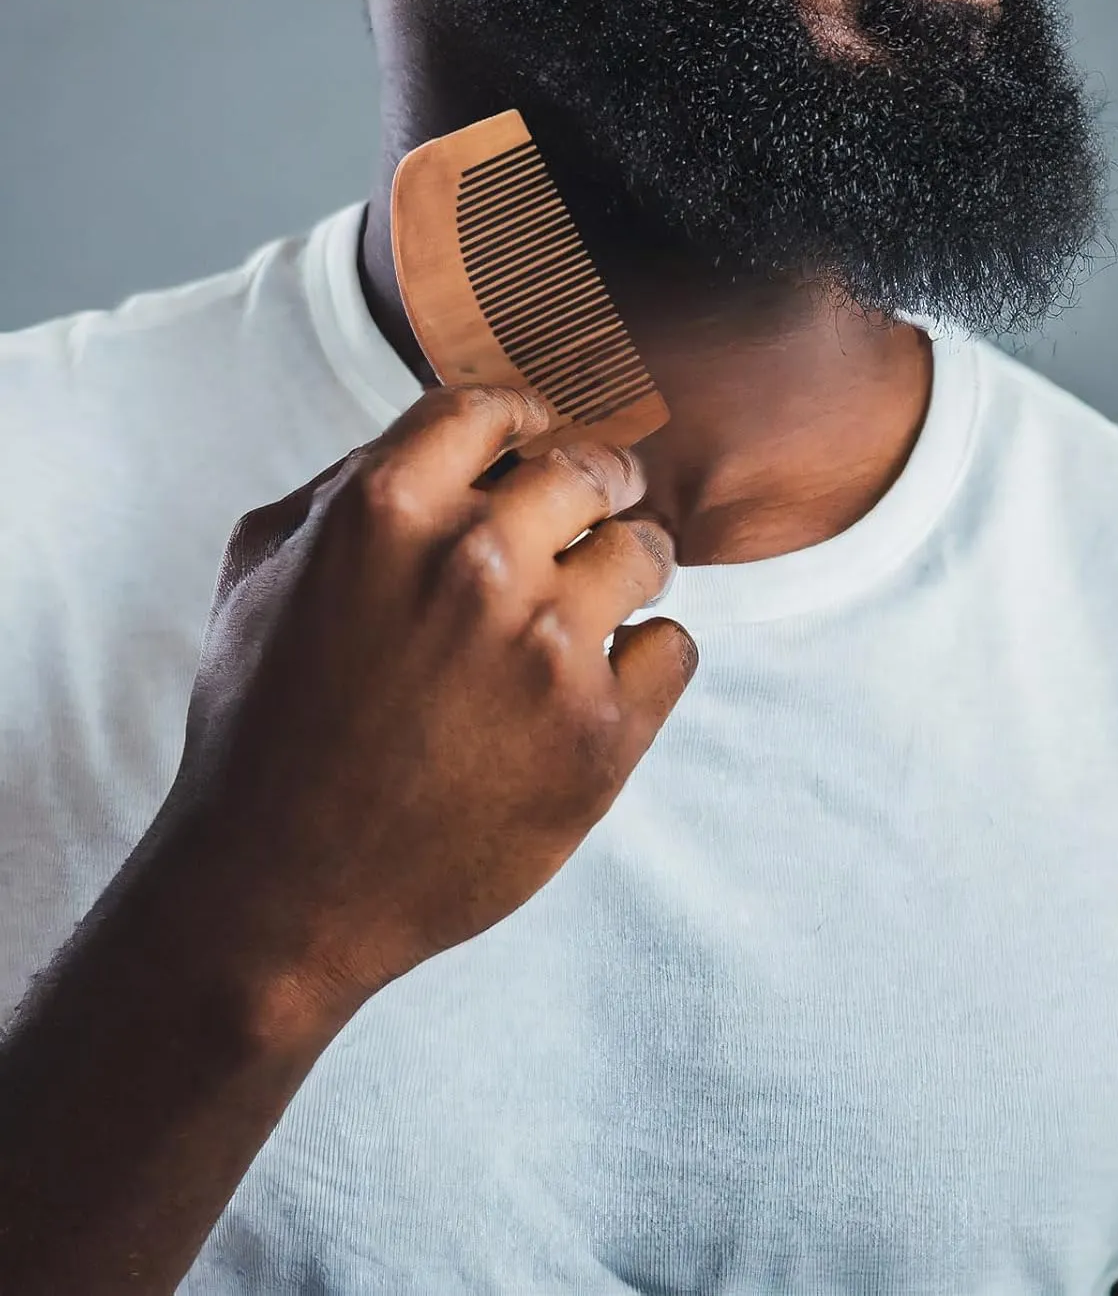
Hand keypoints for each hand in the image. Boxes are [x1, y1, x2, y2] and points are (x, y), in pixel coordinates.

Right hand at [160, 384, 696, 1030]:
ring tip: (603, 602)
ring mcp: (546, 647)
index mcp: (388, 505)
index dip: (532, 418)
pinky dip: (647, 661)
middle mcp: (476, 561)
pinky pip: (672, 648)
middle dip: (603, 483)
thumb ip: (350, 482)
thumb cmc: (263, 725)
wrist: (278, 892)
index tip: (546, 440)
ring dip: (631, 568)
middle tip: (606, 506)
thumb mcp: (263, 570)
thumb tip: (448, 440)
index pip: (500, 407)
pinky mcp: (599, 732)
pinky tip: (598, 684)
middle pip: (592, 469)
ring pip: (647, 553)